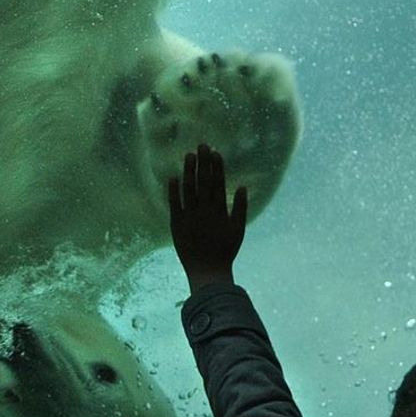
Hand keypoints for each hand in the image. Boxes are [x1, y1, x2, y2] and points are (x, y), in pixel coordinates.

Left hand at [169, 144, 247, 289]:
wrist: (207, 271)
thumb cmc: (225, 250)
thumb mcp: (238, 229)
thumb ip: (240, 207)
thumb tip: (242, 186)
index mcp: (219, 211)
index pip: (218, 183)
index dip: (216, 167)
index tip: (215, 152)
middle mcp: (204, 211)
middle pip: (203, 182)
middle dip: (203, 162)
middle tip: (202, 145)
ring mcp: (190, 216)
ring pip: (188, 189)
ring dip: (189, 171)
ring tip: (189, 155)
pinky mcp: (177, 224)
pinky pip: (174, 204)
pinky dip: (173, 190)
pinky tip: (173, 176)